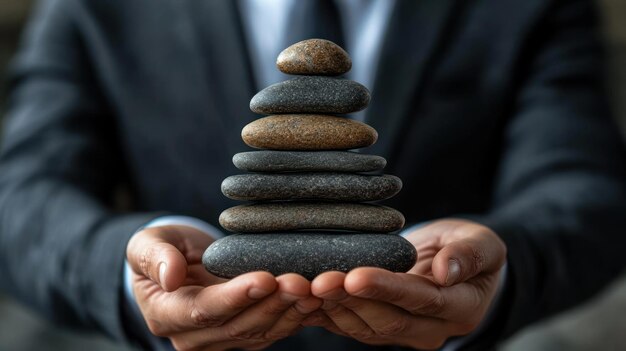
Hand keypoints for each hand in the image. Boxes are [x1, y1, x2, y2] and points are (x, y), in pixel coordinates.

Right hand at [126, 225, 320, 350]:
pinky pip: (272, 331)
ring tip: (311, 289)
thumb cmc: (162, 249)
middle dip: (271, 304)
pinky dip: (295, 317)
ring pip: (259, 332)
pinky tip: (314, 299)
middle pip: (237, 326)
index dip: (235, 297)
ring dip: (288, 312)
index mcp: (165, 314)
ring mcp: (220, 341)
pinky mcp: (244, 336)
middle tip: (299, 282)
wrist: (178, 263)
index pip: (203, 311)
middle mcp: (193, 337)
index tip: (264, 279)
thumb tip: (170, 276)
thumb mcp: (148, 244)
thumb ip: (155, 257)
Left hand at [304, 219, 506, 349]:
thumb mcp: (483, 243)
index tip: (356, 275)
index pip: (420, 302)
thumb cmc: (469, 247)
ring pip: (365, 328)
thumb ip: (471, 254)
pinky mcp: (380, 328)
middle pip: (387, 320)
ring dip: (335, 308)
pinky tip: (304, 298)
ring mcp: (405, 334)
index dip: (387, 290)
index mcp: (460, 308)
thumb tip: (448, 270)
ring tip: (308, 286)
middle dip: (351, 300)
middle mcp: (431, 329)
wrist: (454, 264)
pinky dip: (326, 314)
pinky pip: (351, 326)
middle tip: (321, 281)